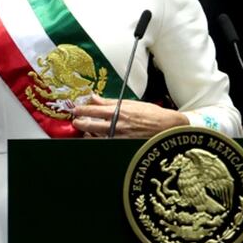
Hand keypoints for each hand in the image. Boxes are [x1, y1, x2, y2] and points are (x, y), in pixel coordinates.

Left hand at [71, 94, 187, 137]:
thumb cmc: (151, 114)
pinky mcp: (123, 145)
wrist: (167, 127)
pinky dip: (99, 141)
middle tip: (76, 121)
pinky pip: (106, 143)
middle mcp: (118, 125)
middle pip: (92, 125)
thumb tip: (94, 97)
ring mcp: (120, 137)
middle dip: (80, 123)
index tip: (75, 109)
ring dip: (88, 134)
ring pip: (97, 137)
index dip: (82, 110)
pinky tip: (96, 139)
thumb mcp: (130, 103)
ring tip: (85, 131)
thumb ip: (109, 102)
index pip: (94, 110)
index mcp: (119, 111)